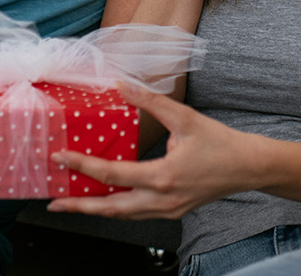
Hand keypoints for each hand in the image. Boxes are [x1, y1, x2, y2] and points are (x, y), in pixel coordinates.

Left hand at [47, 82, 258, 219]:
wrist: (247, 167)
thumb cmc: (219, 141)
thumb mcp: (184, 116)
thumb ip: (150, 101)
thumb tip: (122, 85)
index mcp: (162, 177)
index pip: (112, 174)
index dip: (82, 165)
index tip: (60, 157)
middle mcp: (161, 200)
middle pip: (110, 208)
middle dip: (79, 206)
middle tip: (53, 201)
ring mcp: (167, 209)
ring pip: (123, 215)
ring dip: (95, 209)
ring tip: (72, 202)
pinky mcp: (172, 210)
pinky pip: (137, 213)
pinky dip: (117, 207)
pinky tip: (106, 198)